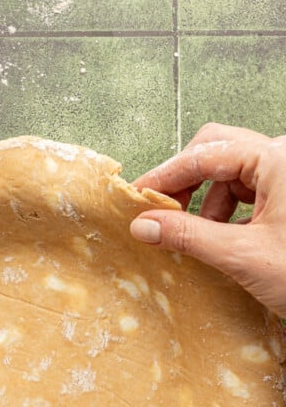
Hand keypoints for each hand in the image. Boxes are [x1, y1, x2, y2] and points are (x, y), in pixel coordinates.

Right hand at [129, 123, 285, 315]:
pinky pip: (245, 192)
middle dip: (185, 181)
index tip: (136, 197)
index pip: (206, 153)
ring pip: (229, 172)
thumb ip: (188, 236)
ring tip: (195, 236)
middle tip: (160, 211)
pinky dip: (224, 212)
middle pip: (217, 150)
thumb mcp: (242, 255)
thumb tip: (144, 225)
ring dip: (204, 202)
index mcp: (278, 159)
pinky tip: (217, 238)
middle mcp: (283, 158)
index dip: (166, 175)